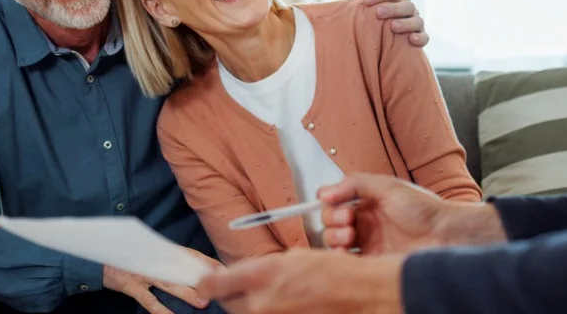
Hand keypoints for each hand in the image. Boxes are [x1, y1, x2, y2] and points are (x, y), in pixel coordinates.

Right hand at [104, 247, 221, 313]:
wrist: (97, 255)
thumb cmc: (127, 255)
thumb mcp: (148, 251)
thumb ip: (167, 256)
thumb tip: (191, 265)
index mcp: (160, 249)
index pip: (189, 254)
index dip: (206, 261)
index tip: (222, 268)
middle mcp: (153, 259)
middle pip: (182, 269)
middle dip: (201, 278)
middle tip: (219, 286)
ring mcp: (142, 273)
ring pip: (169, 284)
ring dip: (186, 294)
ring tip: (202, 302)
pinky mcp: (131, 286)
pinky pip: (149, 300)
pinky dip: (161, 310)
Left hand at [197, 249, 404, 313]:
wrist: (362, 294)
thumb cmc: (333, 270)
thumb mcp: (293, 258)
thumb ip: (262, 269)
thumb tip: (242, 275)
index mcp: (263, 276)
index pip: (213, 284)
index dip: (205, 281)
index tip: (203, 279)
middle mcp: (262, 304)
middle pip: (227, 303)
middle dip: (229, 294)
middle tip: (238, 285)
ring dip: (248, 305)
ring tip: (268, 294)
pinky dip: (266, 312)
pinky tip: (282, 303)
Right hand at [319, 173, 506, 255]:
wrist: (443, 234)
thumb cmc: (422, 208)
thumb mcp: (387, 186)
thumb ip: (354, 184)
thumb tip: (323, 192)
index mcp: (367, 202)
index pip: (335, 202)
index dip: (331, 204)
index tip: (337, 204)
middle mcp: (365, 222)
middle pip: (331, 222)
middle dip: (333, 220)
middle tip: (349, 221)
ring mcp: (368, 242)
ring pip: (335, 241)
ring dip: (334, 237)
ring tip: (350, 236)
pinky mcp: (372, 260)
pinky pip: (347, 261)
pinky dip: (340, 257)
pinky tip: (347, 253)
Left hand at [351, 0, 428, 46]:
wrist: (390, 41)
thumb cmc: (379, 20)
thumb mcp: (372, 8)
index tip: (364, 1)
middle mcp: (410, 9)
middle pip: (406, 5)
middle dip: (393, 9)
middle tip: (378, 13)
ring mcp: (417, 23)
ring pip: (417, 21)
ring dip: (406, 23)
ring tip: (393, 27)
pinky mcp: (421, 38)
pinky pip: (425, 37)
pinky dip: (420, 38)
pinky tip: (411, 39)